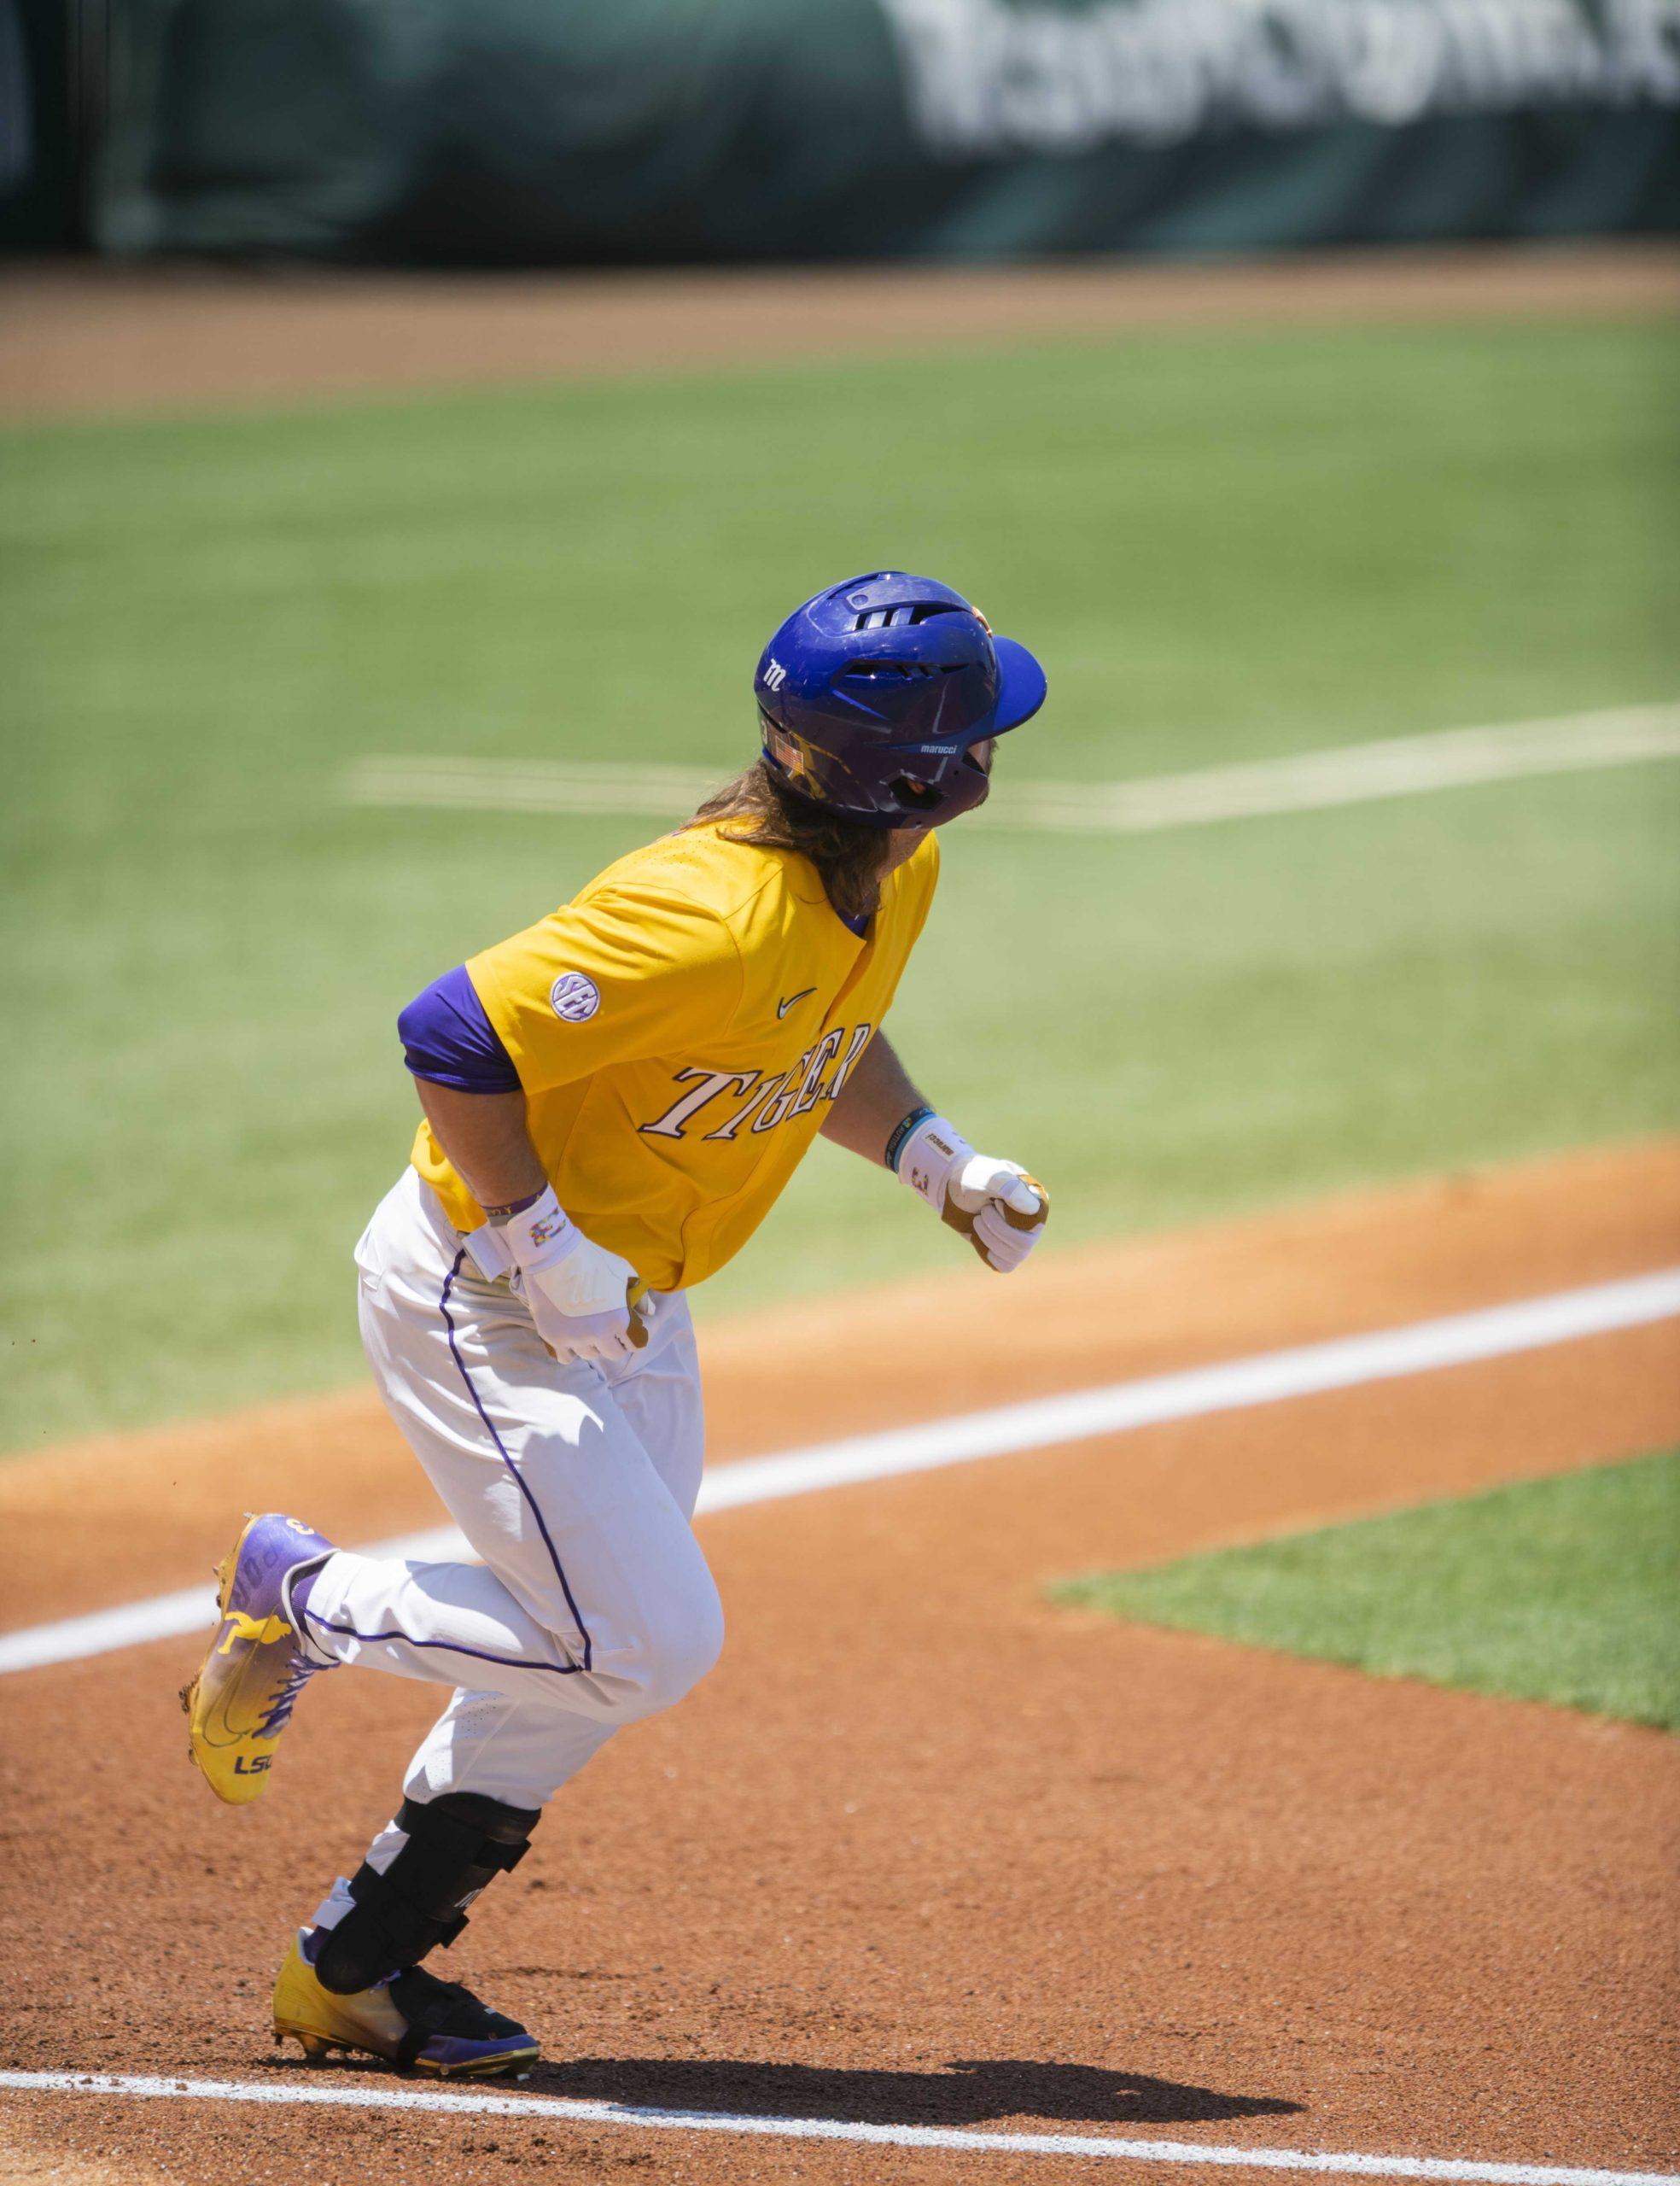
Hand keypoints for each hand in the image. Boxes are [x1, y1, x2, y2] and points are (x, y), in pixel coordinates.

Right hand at [499, 1189, 653, 1361]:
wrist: (554, 1255)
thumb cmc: (593, 1260)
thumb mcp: (623, 1272)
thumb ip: (640, 1295)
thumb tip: (650, 1313)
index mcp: (619, 1320)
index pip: (634, 1344)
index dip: (633, 1337)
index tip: (628, 1331)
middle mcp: (598, 1334)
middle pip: (612, 1353)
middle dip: (613, 1342)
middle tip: (607, 1330)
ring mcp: (575, 1338)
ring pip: (590, 1355)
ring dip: (592, 1345)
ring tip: (587, 1329)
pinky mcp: (553, 1338)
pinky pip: (566, 1358)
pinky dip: (571, 1351)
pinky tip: (572, 1338)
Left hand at [895, 1114, 1048, 1273]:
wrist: (952, 1188)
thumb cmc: (972, 1178)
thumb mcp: (989, 1177)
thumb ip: (1010, 1188)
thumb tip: (1032, 1210)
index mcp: (1037, 1201)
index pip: (1034, 1225)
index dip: (1009, 1219)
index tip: (993, 1203)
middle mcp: (1033, 1222)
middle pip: (1023, 1245)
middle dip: (997, 1230)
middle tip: (983, 1212)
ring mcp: (1021, 1238)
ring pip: (1014, 1257)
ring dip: (990, 1240)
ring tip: (978, 1220)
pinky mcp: (1006, 1250)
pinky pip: (1005, 1265)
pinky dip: (989, 1253)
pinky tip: (979, 1236)